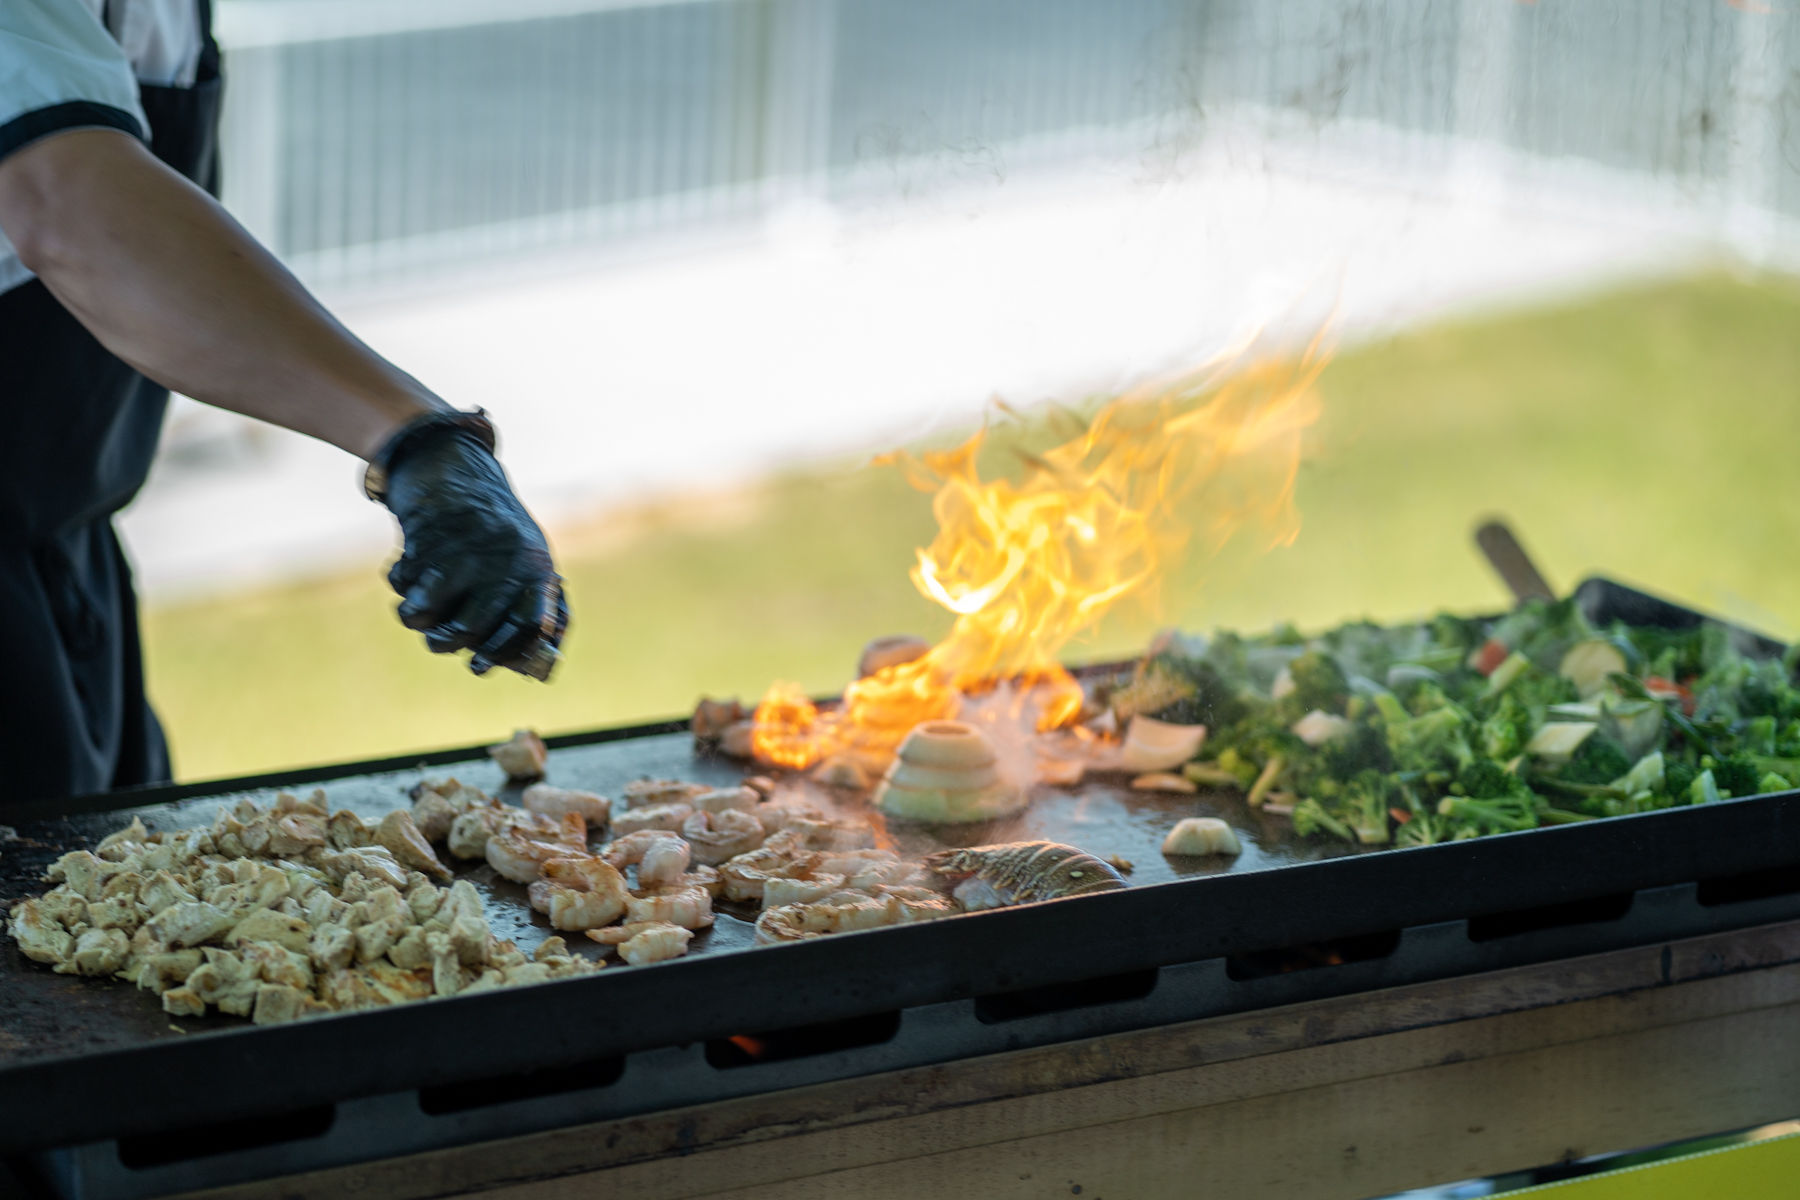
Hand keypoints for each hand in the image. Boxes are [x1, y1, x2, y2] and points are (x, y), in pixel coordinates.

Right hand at [372, 413, 567, 677]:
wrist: (452, 466)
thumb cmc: (494, 529)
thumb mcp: (528, 559)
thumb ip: (540, 608)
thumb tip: (541, 667)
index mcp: (536, 567)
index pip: (530, 626)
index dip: (504, 653)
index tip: (478, 665)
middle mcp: (505, 559)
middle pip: (470, 630)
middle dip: (447, 642)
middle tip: (440, 638)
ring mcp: (465, 548)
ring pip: (428, 616)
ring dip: (416, 618)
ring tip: (418, 609)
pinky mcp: (427, 537)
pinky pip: (403, 586)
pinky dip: (401, 582)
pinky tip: (410, 566)